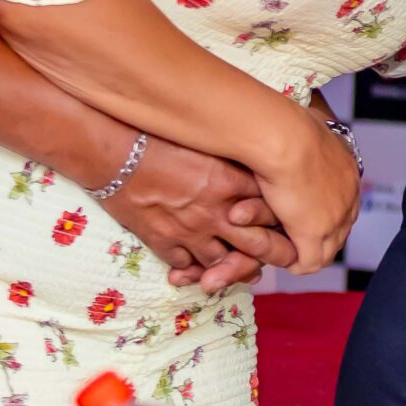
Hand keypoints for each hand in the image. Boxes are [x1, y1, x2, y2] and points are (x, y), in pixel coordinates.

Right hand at [102, 134, 296, 290]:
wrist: (114, 151)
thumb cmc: (159, 136)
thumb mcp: (208, 142)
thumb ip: (234, 159)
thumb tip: (256, 164)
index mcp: (231, 181)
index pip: (273, 208)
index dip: (284, 218)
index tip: (291, 220)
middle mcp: (217, 211)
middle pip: (258, 244)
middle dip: (273, 253)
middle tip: (283, 256)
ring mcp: (190, 230)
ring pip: (223, 262)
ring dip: (232, 266)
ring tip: (238, 264)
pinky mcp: (163, 241)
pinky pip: (187, 265)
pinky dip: (193, 268)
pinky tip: (197, 265)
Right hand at [251, 98, 362, 273]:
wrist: (284, 138)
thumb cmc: (289, 123)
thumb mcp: (311, 119)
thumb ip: (313, 126)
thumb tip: (310, 114)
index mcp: (348, 170)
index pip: (342, 199)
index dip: (322, 207)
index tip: (303, 209)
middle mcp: (349, 196)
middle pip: (339, 226)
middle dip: (318, 233)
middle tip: (293, 235)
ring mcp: (335, 218)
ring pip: (326, 248)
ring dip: (305, 249)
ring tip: (283, 249)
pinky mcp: (316, 236)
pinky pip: (309, 263)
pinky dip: (294, 262)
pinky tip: (278, 258)